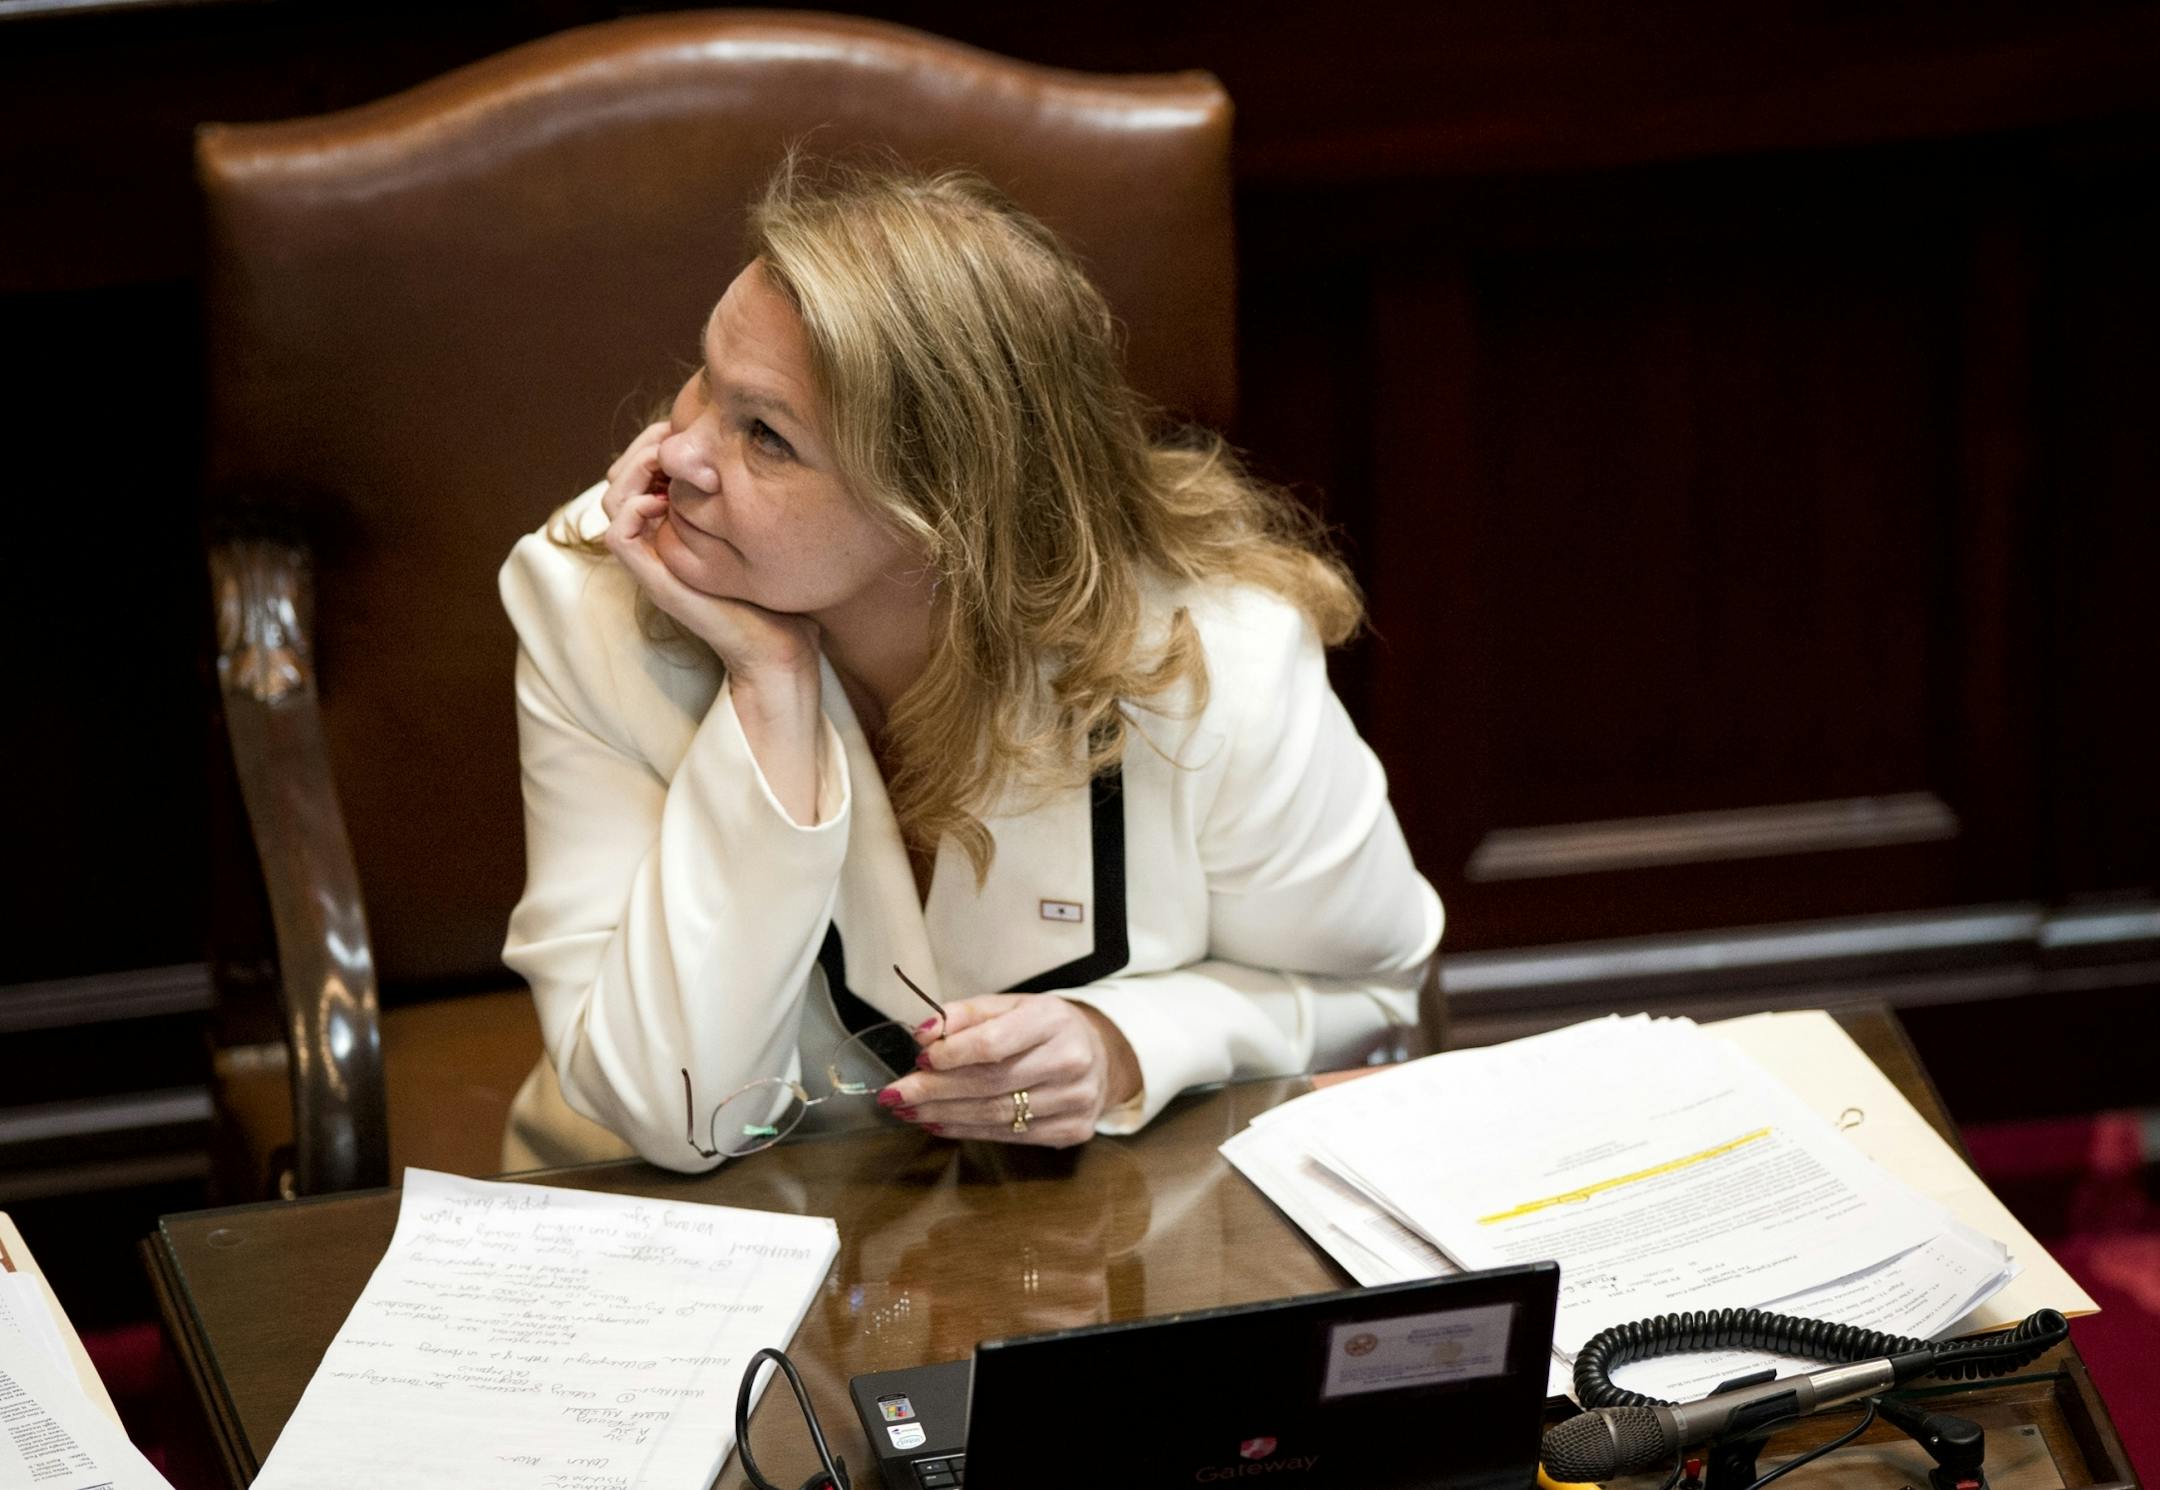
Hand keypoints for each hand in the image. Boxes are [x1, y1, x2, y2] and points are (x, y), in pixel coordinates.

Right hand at [603, 423, 825, 821]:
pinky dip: (632, 508)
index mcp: (678, 527)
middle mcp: (659, 541)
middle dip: (643, 447)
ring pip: (612, 500)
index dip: (655, 442)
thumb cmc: (782, 592)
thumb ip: (749, 496)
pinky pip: (617, 534)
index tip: (686, 428)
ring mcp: (654, 560)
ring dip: (633, 469)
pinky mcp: (654, 578)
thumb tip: (753, 452)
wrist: (781, 647)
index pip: (642, 470)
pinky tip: (665, 500)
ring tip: (668, 460)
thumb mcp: (765, 530)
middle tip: (672, 434)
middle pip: (620, 477)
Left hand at [878, 995, 1142, 1147]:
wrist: (1099, 1055)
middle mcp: (1071, 1060)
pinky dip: (968, 1132)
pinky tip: (939, 1123)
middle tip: (895, 1095)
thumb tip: (923, 1034)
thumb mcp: (1009, 1006)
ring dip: (944, 1114)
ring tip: (909, 1111)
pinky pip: (1009, 1135)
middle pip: (990, 1083)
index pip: (993, 1043)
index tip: (919, 1059)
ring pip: (996, 1114)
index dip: (952, 1054)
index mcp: (1054, 1020)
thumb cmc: (1043, 1028)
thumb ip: (966, 1015)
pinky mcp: (1072, 1130)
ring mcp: (1075, 1100)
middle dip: (934, 1090)